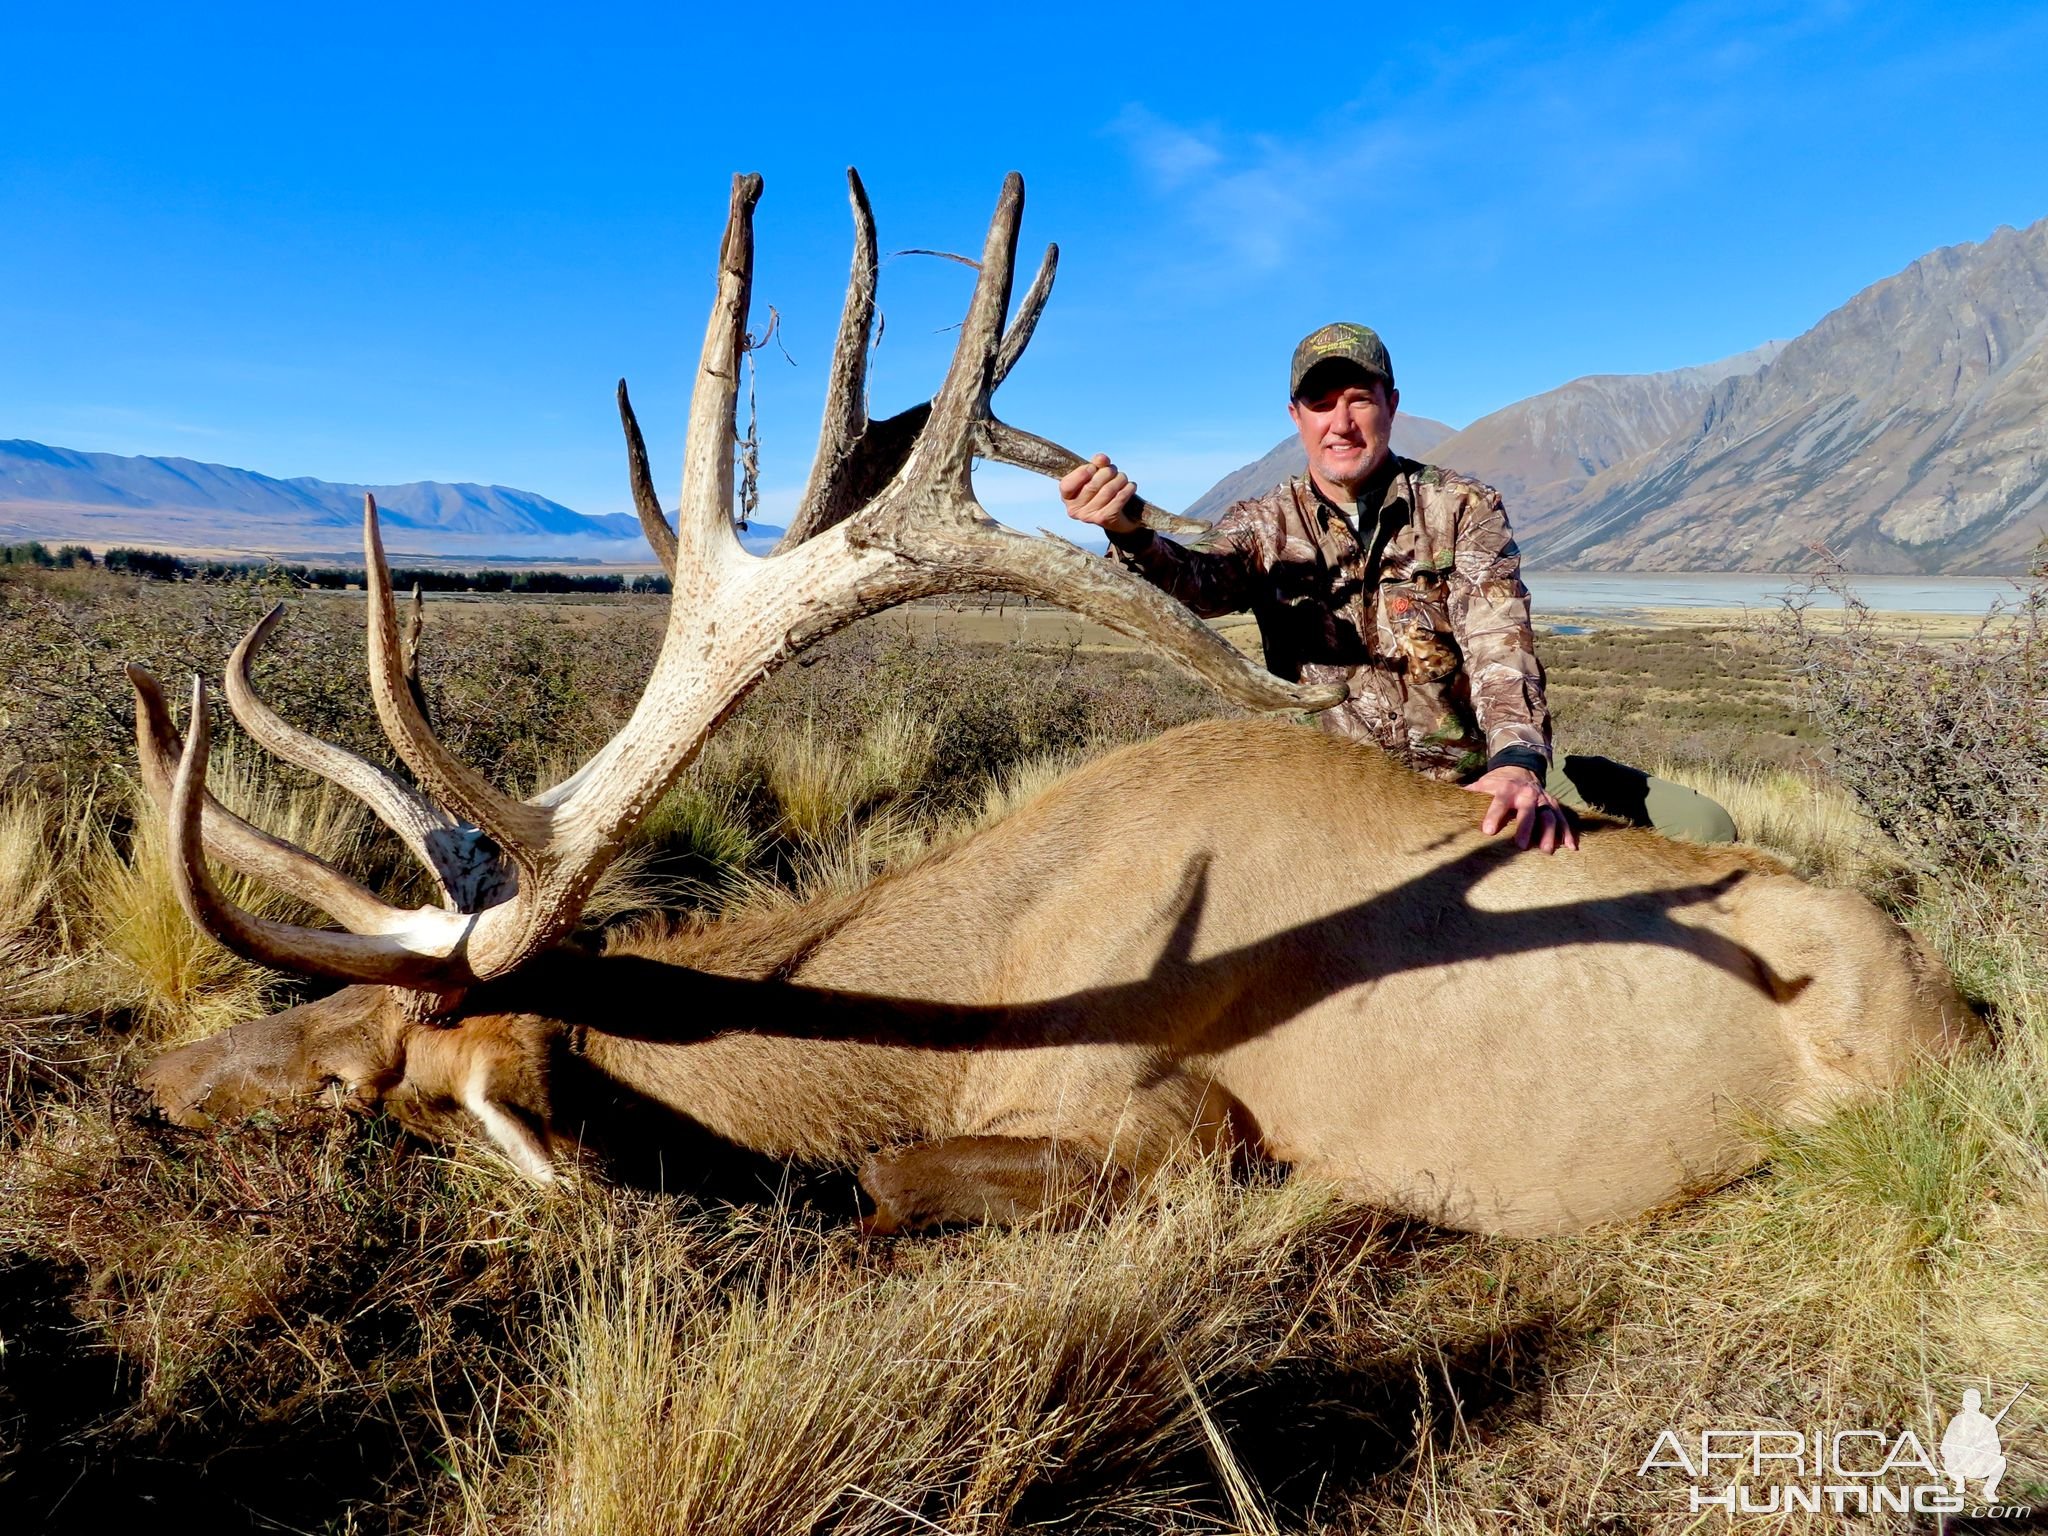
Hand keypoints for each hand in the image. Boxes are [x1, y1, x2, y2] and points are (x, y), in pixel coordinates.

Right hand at [1059, 453, 1142, 535]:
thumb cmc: (1101, 490)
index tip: (1093, 467)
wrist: (1117, 517)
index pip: (1067, 485)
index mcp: (1067, 497)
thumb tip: (1102, 458)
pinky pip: (1118, 500)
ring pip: (1107, 491)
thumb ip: (1096, 464)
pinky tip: (1131, 486)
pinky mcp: (1104, 520)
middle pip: (1092, 485)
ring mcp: (1088, 517)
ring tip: (1123, 477)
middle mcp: (1074, 510)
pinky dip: (1127, 490)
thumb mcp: (1095, 475)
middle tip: (1113, 469)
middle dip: (1106, 472)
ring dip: (1119, 479)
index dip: (1082, 473)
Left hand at [1462, 765, 1578, 853]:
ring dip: (1549, 833)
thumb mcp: (1482, 785)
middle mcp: (1527, 794)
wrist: (1520, 769)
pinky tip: (1571, 847)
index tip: (1488, 831)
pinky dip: (1568, 832)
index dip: (1494, 815)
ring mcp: (1542, 799)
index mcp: (1506, 789)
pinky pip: (1563, 818)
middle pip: (1528, 810)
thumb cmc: (1496, 784)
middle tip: (1521, 845)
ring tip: (1547, 850)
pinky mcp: (1553, 805)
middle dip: (1525, 826)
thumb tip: (1445, 804)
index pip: (1500, 802)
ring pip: (1549, 816)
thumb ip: (1469, 795)